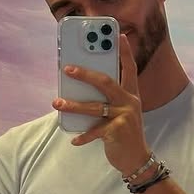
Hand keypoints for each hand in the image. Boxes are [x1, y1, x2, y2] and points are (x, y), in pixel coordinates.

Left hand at [53, 36, 149, 175]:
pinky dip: (83, 135)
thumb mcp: (120, 111)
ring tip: (57, 103)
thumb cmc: (123, 131)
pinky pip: (95, 131)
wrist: (137, 159)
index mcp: (131, 94)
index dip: (125, 51)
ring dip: (73, 105)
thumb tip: (78, 88)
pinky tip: (73, 139)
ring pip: (95, 106)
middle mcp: (130, 102)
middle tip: (67, 68)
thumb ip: (106, 98)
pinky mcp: (118, 132)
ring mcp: (125, 117)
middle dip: (85, 74)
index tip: (119, 35)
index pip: (130, 68)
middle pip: (106, 82)